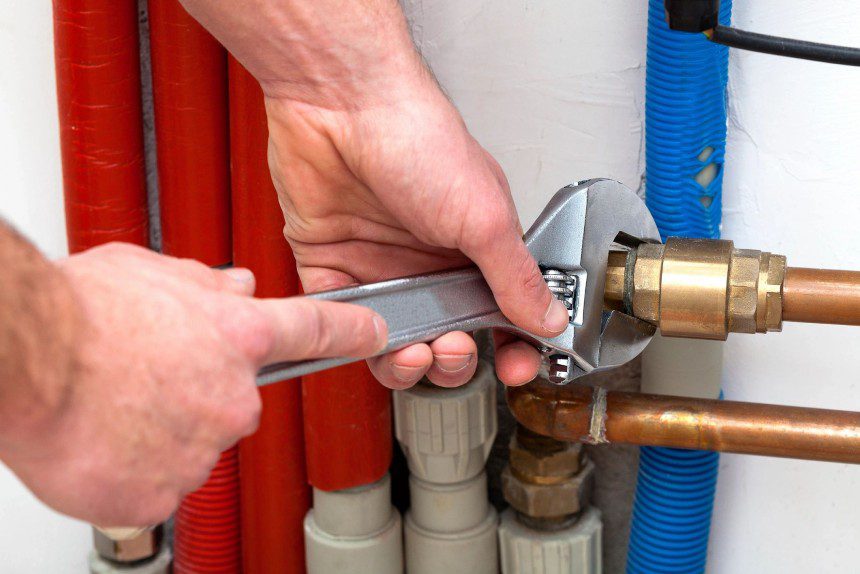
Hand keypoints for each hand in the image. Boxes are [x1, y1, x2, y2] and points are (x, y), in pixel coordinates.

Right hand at [0, 243, 385, 525]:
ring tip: (117, 404)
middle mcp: (232, 394)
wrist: (28, 362)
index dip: (352, 331)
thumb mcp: (151, 271)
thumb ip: (205, 284)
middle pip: (239, 401)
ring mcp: (202, 447)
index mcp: (236, 334)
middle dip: (204, 393)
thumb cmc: (80, 314)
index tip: (375, 333)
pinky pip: (161, 482)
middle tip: (151, 378)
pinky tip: (106, 439)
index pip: (316, 329)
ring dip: (165, 431)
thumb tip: (236, 285)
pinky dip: (137, 468)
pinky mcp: (163, 491)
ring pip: (197, 443)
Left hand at [265, 86, 568, 388]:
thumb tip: (549, 318)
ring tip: (413, 353)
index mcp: (476, 246)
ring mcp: (382, 267)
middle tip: (452, 350)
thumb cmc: (416, 137)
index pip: (502, 312)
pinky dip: (356, 340)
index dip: (511, 346)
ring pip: (397, 340)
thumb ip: (516, 277)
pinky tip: (370, 335)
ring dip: (408, 362)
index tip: (514, 366)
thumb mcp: (484, 216)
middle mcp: (430, 261)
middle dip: (455, 360)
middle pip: (450, 336)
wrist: (339, 104)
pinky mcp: (333, 267)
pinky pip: (343, 322)